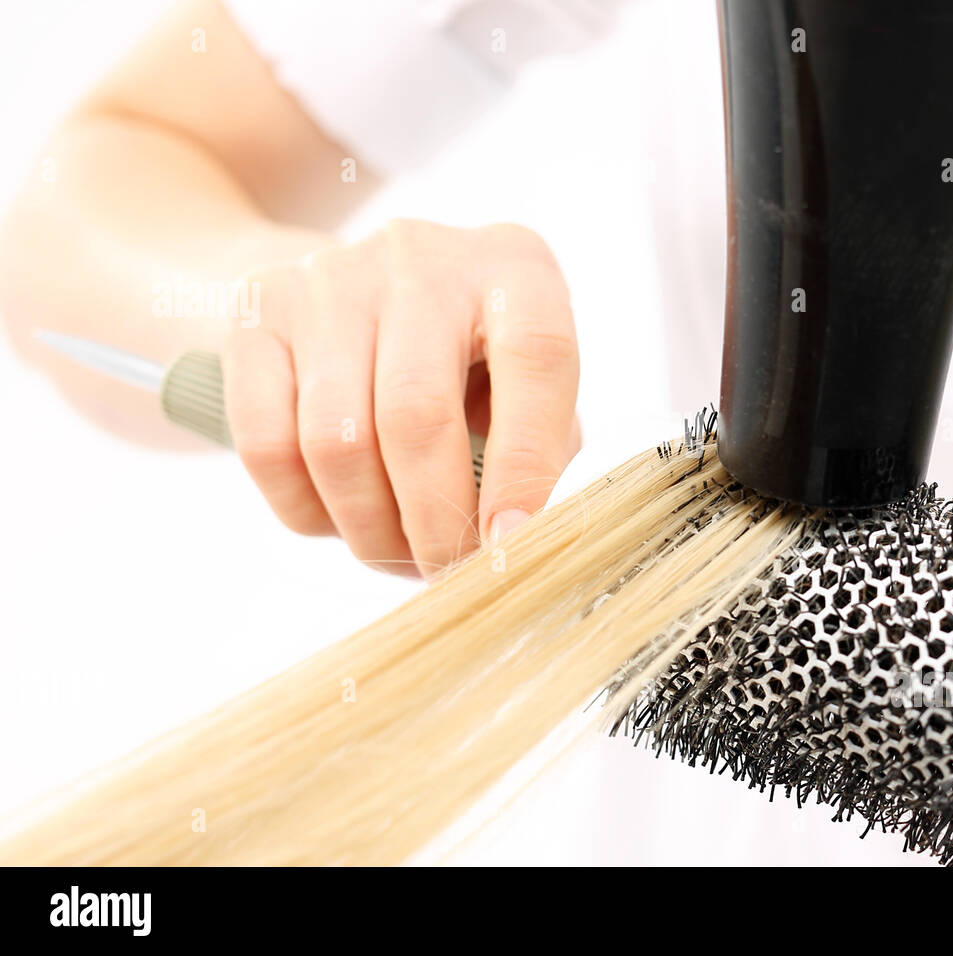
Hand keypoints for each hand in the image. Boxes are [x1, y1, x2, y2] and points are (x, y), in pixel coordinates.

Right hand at [222, 219, 580, 577]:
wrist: (350, 291)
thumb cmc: (466, 360)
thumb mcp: (523, 388)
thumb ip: (538, 451)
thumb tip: (512, 538)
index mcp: (514, 267)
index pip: (537, 359)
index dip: (525, 463)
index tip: (510, 542)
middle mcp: (423, 259)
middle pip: (417, 416)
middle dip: (434, 521)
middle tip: (448, 572)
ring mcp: (332, 279)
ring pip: (337, 442)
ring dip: (370, 529)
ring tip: (397, 552)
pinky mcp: (258, 312)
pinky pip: (268, 447)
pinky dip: (306, 510)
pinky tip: (338, 518)